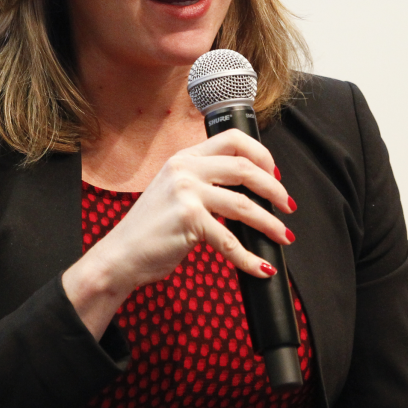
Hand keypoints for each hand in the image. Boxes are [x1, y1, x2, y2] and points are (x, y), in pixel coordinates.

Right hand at [62, 129, 293, 336]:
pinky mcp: (188, 220)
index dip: (262, 154)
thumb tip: (249, 189)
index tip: (275, 173)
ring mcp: (186, 192)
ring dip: (270, 224)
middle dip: (275, 189)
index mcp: (184, 157)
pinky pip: (230, 241)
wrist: (120, 256)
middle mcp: (185, 168)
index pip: (232, 140)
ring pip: (245, 205)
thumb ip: (204, 181)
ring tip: (284, 236)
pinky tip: (261, 267)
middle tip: (288, 206)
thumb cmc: (151, 230)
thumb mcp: (174, 191)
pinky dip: (249, 258)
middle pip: (246, 169)